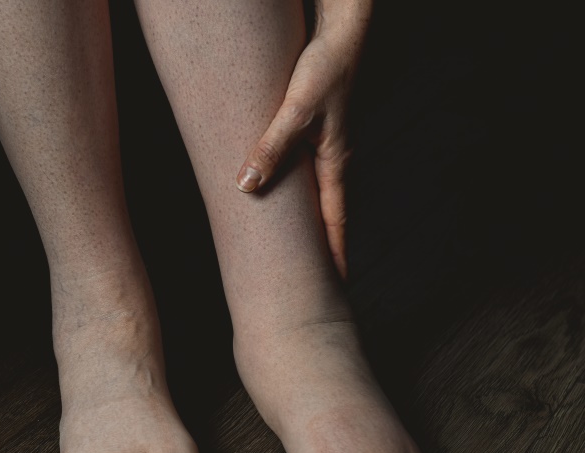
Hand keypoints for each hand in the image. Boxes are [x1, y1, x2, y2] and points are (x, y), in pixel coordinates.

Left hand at [235, 0, 371, 279]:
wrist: (340, 35)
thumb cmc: (324, 69)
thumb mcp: (295, 111)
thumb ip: (271, 147)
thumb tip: (245, 186)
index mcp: (335, 162)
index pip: (337, 220)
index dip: (335, 254)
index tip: (335, 285)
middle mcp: (333, 159)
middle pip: (328, 214)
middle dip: (322, 248)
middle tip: (313, 280)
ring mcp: (324, 147)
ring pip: (316, 195)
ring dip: (310, 223)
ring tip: (297, 250)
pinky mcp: (314, 132)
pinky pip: (306, 173)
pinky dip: (298, 195)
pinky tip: (281, 196)